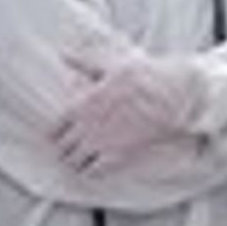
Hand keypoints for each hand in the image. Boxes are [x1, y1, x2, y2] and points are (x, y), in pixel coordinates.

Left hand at [49, 50, 216, 187]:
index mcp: (82, 103)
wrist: (173, 95)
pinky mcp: (116, 156)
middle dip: (65, 149)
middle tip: (74, 146)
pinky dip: (91, 170)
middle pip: (61, 149)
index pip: (53, 129)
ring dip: (76, 161)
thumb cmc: (144, 77)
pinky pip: (92, 172)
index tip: (63, 132)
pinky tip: (98, 163)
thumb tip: (63, 53)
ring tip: (84, 156)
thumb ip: (84, 61)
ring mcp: (101, 142)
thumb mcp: (112, 64)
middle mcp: (87, 126)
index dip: (56, 132)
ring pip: (73, 163)